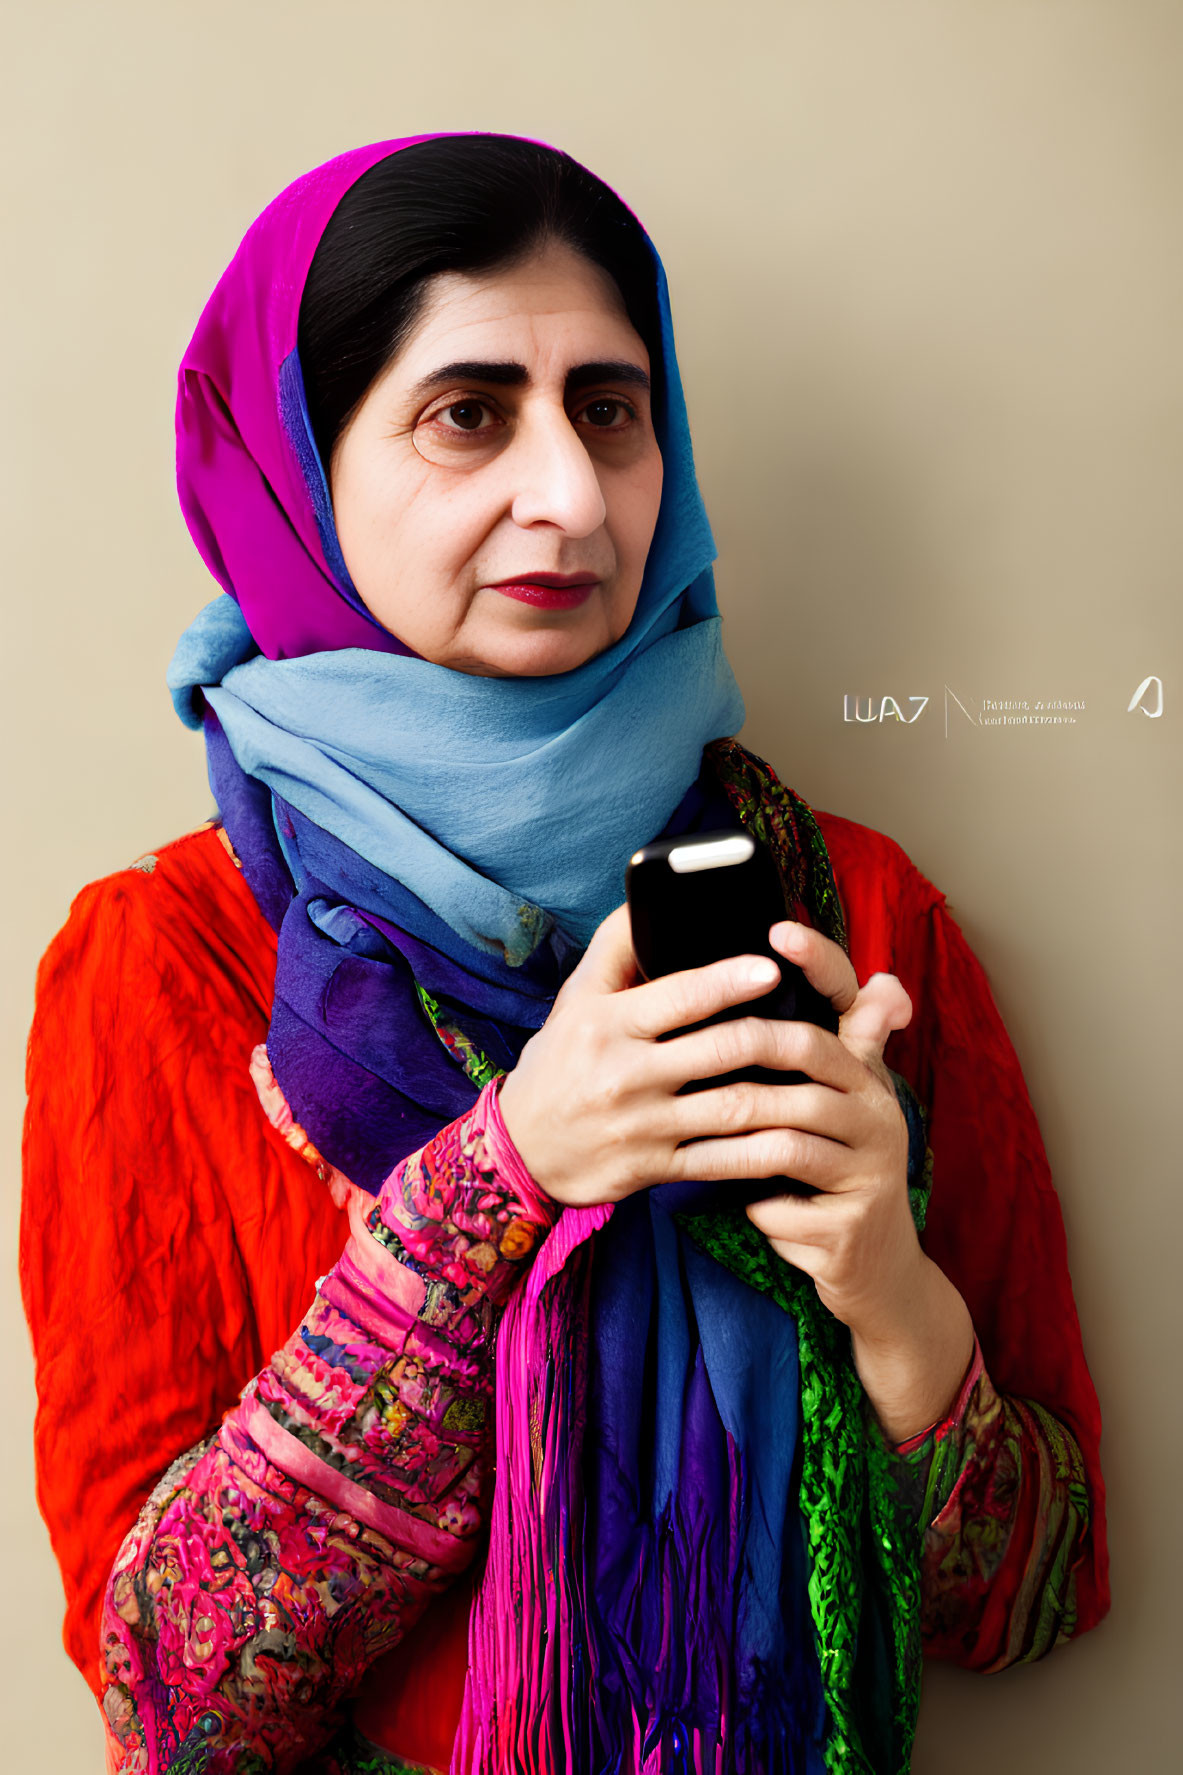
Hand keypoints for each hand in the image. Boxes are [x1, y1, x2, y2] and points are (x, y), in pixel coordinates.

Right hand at [498, 903, 830, 1207]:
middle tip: (816, 1026)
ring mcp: (642, 1126)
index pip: (680, 995)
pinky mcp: (653, 1169)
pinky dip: (763, 1150)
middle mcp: (624, 1073)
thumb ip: (615, 947)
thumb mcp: (576, 999)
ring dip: (783, 1096)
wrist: (522, 1149)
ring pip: (731, 1108)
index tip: (772, 968)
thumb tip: (648, 895)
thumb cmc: (560, 1061)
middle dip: (775, 1037)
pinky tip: (795, 1135)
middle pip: (719, 1050)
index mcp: (607, 1024)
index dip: (730, 980)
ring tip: (820, 1078)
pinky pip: (721, 1161)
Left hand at [744, 920, 973, 1439]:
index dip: (819, 962)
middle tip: (692, 1045)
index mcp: (865, 1074)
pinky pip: (786, 1204)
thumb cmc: (831, 1176)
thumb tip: (817, 968)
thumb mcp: (831, 1107)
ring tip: (684, 1132)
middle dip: (752, 1044)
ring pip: (791, 1136)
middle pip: (815, 1057)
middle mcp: (879, 1110)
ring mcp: (873, 1169)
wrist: (875, 1273)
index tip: (776, 929)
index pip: (851, 1001)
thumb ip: (821, 1043)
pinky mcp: (854, 1225)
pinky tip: (730, 1206)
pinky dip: (753, 1204)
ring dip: (733, 1138)